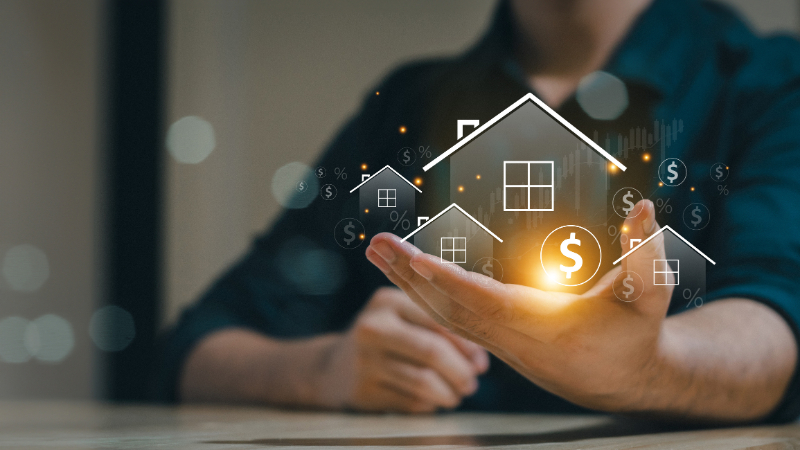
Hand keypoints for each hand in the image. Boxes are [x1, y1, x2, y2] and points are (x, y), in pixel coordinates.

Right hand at [318, 287, 488, 412]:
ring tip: (456, 396)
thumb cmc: (386, 340)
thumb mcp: (403, 319)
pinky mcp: (362, 390)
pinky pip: (410, 402)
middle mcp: (372, 326)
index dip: (467, 345)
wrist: (332, 368)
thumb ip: (440, 328)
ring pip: (423, 381)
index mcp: (387, 301)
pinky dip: (429, 404)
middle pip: (432, 351)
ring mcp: (364, 360)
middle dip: (460, 372)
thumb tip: (479, 360)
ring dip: (449, 393)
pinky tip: (431, 400)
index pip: (438, 320)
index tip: (481, 363)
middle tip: (471, 384)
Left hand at [365, 200, 672, 411]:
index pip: (486, 301)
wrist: (626, 378)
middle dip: (408, 276)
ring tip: (377, 253)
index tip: (414, 259)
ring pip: (443, 316)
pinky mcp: (496, 341)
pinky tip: (406, 276)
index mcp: (543, 324)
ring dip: (407, 283)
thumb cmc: (636, 332)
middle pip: (449, 308)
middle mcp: (512, 337)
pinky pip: (450, 320)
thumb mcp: (649, 293)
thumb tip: (645, 209)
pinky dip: (423, 297)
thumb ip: (646, 253)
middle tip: (375, 244)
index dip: (449, 281)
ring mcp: (499, 342)